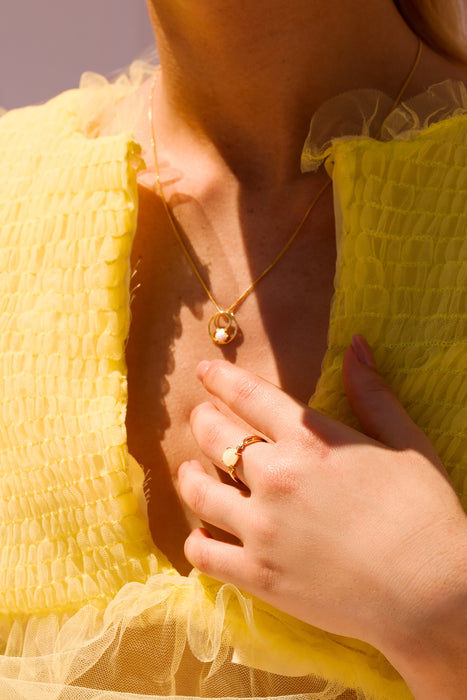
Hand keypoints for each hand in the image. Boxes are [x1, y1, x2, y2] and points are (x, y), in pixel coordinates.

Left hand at [178, 336, 466, 695]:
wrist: (432, 593)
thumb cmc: (423, 514)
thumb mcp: (404, 442)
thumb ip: (372, 392)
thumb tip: (358, 343)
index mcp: (310, 440)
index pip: (248, 395)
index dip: (220, 378)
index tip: (205, 370)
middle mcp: (275, 477)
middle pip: (214, 436)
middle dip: (202, 420)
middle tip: (201, 418)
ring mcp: (261, 529)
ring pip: (198, 492)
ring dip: (188, 476)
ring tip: (190, 471)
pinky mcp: (258, 575)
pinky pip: (203, 553)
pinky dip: (196, 541)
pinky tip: (202, 533)